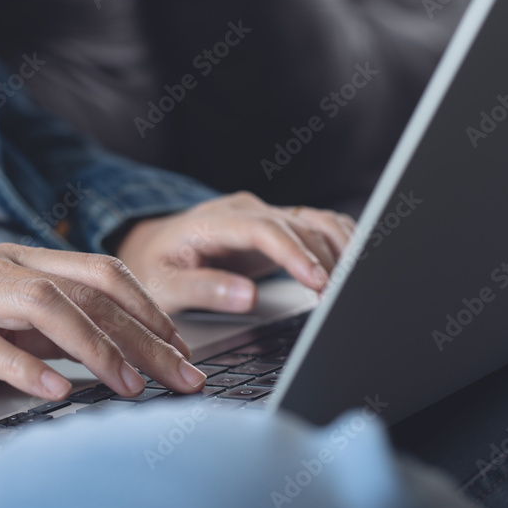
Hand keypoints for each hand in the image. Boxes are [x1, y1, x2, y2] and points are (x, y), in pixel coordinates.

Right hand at [0, 245, 207, 408]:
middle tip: (183, 376)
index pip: (98, 274)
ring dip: (95, 348)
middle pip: (84, 292)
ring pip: (41, 305)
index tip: (183, 348)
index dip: (147, 309)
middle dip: (143, 336)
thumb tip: (116, 351)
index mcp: (13, 262)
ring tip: (130, 387)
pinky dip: (24, 367)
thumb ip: (48, 330)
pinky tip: (56, 393)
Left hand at [116, 192, 355, 312]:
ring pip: (314, 220)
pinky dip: (341, 241)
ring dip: (340, 248)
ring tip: (352, 283)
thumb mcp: (164, 285)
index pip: (264, 229)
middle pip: (297, 225)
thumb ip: (203, 289)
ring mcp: (264, 215)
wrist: (153, 248)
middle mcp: (245, 210)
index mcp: (215, 221)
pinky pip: (317, 225)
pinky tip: (354, 263)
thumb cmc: (156, 267)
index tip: (318, 281)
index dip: (295, 254)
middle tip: (341, 296)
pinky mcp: (277, 226)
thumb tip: (246, 297)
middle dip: (326, 259)